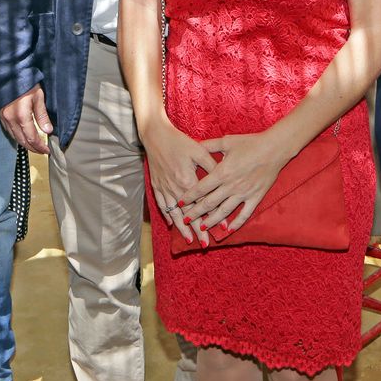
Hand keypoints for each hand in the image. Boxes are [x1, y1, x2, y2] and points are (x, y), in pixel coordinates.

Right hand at [0, 85, 52, 154]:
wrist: (7, 73)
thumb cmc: (25, 82)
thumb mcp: (38, 96)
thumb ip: (42, 115)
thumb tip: (48, 131)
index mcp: (22, 116)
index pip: (32, 138)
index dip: (39, 146)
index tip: (47, 151)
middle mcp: (11, 120)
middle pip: (22, 141)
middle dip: (32, 148)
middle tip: (41, 151)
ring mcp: (4, 118)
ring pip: (14, 137)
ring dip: (24, 144)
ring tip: (34, 146)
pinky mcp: (0, 115)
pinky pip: (9, 131)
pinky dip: (17, 137)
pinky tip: (23, 136)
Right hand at [141, 120, 217, 246]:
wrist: (155, 136)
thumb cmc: (179, 142)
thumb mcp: (199, 151)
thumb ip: (212, 166)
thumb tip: (225, 178)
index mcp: (188, 180)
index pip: (203, 204)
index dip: (213, 216)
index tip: (222, 228)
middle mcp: (176, 188)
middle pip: (188, 214)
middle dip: (197, 230)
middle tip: (205, 244)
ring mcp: (165, 188)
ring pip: (174, 213)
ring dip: (182, 228)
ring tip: (189, 240)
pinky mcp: (157, 186)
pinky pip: (162, 205)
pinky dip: (168, 215)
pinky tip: (172, 224)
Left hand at [182, 131, 289, 237]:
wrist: (274, 148)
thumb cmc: (250, 143)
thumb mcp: (227, 141)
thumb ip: (209, 145)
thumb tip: (193, 143)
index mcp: (222, 172)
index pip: (201, 188)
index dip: (189, 196)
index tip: (180, 203)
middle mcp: (231, 185)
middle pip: (209, 203)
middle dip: (196, 212)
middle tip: (186, 220)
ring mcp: (244, 193)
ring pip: (224, 211)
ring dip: (212, 221)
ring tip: (202, 227)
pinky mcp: (255, 197)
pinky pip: (244, 214)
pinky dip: (236, 223)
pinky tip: (228, 230)